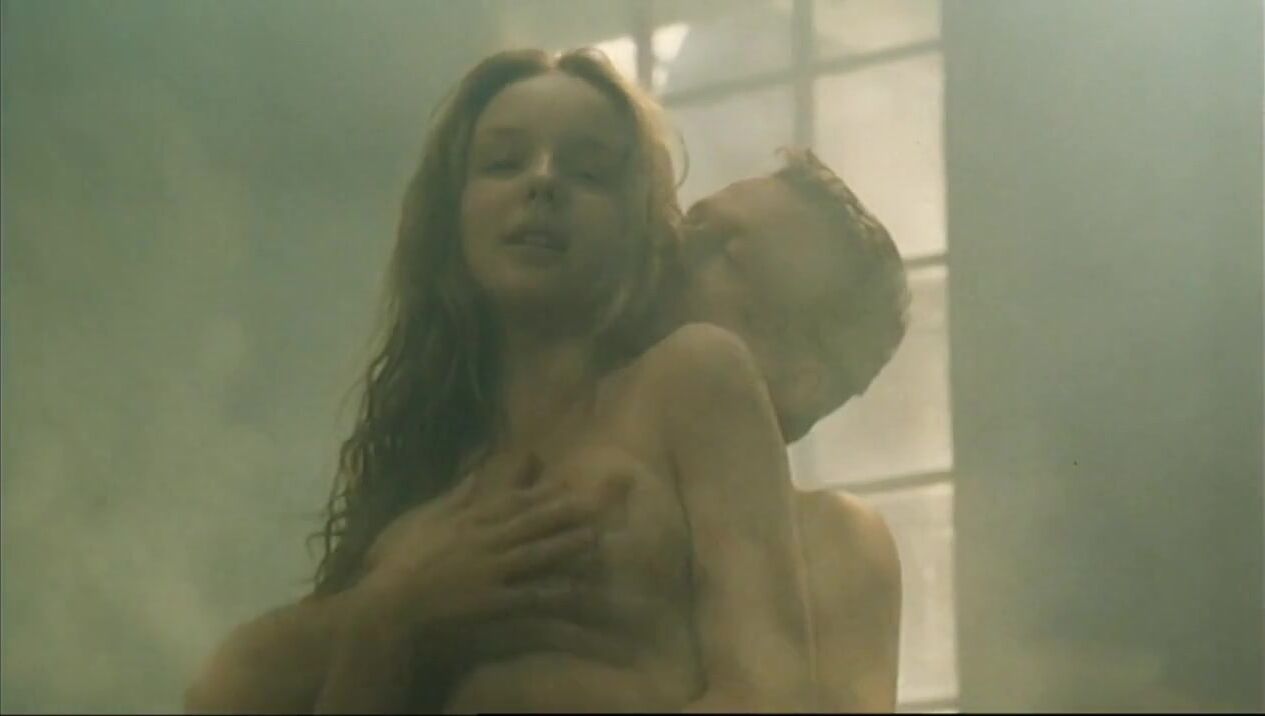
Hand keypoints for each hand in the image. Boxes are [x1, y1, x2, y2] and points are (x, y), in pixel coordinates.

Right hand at [351, 456, 601, 653]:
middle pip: (530, 522)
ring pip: (535, 554)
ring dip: (565, 545)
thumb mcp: (422, 519)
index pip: (511, 501)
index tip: (566, 484)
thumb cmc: (398, 563)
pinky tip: (575, 588)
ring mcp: (489, 571)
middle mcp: (483, 541)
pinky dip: (553, 591)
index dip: (541, 492)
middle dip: (563, 512)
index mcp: (467, 521)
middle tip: (594, 503)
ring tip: (594, 537)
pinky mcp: (490, 602)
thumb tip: (475, 471)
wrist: (386, 604)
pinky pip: (528, 596)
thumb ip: (453, 497)